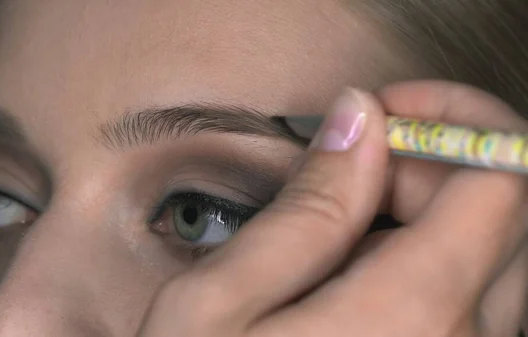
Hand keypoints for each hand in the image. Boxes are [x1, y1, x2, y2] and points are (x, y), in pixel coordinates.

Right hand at [137, 81, 527, 336]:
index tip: (379, 116)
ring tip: (344, 225)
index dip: (447, 122)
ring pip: (494, 257)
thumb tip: (360, 120)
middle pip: (508, 212)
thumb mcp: (218, 306)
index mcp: (409, 318)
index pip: (500, 174)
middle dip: (435, 166)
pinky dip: (428, 259)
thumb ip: (305, 210)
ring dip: (430, 214)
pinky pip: (473, 301)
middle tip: (353, 169)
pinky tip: (356, 273)